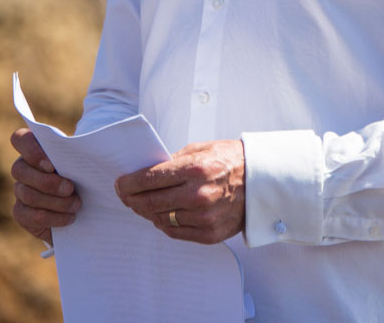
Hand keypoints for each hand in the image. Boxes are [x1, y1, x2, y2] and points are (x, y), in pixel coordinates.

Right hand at [10, 127, 80, 243]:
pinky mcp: (22, 213)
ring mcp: (21, 191)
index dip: (31, 150)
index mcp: (36, 149)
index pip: (19, 139)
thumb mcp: (88, 161)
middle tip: (70, 188)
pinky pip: (28, 216)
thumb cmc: (87, 175)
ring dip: (54, 201)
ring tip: (76, 204)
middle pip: (19, 170)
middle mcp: (23, 168)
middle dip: (47, 181)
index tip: (51, 163)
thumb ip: (86, 151)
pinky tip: (69, 218)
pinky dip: (51, 218)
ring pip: (26, 194)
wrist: (88, 204)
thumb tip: (98, 148)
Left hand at [116, 140, 244, 244]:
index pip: (150, 179)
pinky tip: (162, 215)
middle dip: (132, 199)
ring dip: (147, 212)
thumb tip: (147, 173)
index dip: (129, 183)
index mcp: (196, 169)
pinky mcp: (210, 233)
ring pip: (161, 219)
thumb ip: (174, 161)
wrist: (263, 181)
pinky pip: (176, 232)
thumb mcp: (202, 149)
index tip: (120, 184)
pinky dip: (165, 224)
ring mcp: (205, 217)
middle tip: (125, 196)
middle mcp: (199, 194)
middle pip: (151, 202)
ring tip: (143, 205)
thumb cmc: (231, 160)